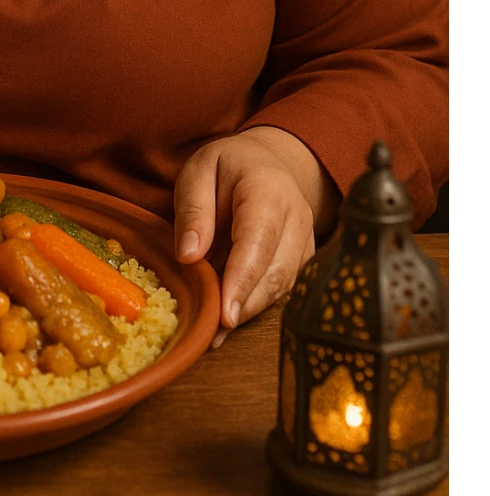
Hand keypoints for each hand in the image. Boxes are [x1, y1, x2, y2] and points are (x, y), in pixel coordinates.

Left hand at [172, 127, 338, 343]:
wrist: (266, 162)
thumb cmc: (227, 166)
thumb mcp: (198, 171)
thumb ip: (193, 209)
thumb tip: (189, 256)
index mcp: (268, 190)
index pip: (258, 240)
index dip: (242, 279)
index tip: (225, 314)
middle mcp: (297, 218)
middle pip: (276, 272)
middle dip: (245, 306)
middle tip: (213, 333)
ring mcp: (306, 241)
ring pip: (283, 286)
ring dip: (250, 311)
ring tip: (215, 333)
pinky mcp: (303, 259)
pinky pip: (283, 289)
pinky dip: (257, 306)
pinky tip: (230, 319)